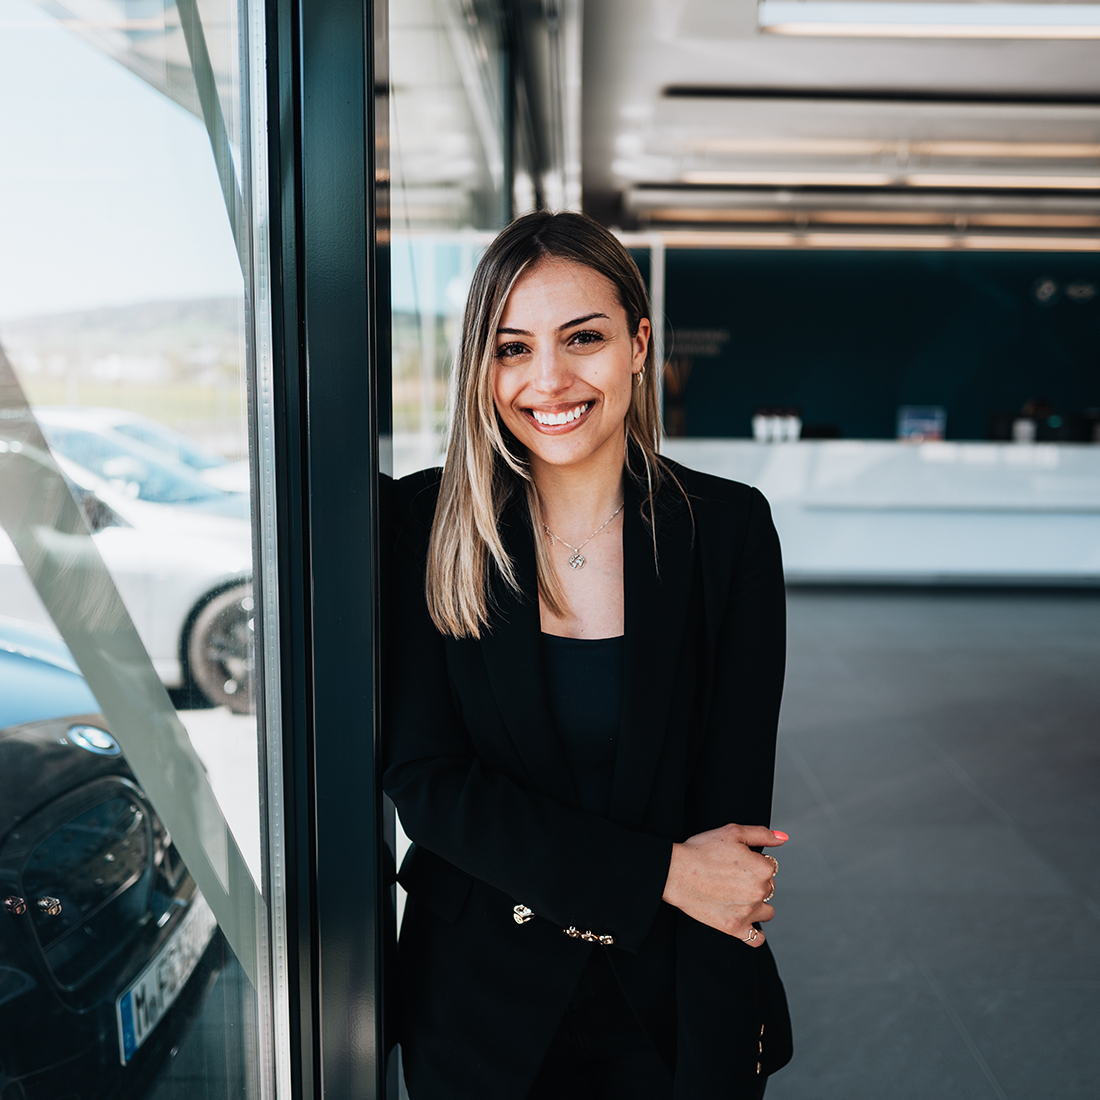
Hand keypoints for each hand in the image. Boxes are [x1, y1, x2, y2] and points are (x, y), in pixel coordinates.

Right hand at [661, 824, 787, 945]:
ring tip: (736, 896)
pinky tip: (746, 922)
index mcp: (762, 868)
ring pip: (766, 911)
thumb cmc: (701, 850)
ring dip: (757, 905)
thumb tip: (783, 839)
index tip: (736, 862)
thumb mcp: (732, 832)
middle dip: (755, 882)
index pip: (769, 867)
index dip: (753, 862)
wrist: (675, 871)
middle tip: (732, 876)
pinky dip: (755, 933)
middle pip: (768, 888)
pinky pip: (756, 938)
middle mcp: (759, 892)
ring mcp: (748, 912)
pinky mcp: (734, 928)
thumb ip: (761, 834)